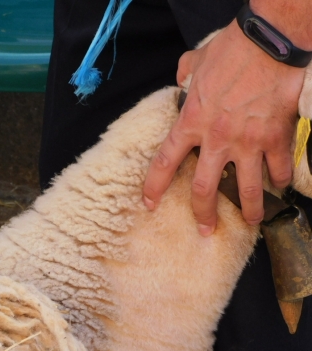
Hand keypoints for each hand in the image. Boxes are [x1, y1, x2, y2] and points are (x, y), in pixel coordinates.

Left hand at [142, 21, 304, 235]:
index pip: (165, 163)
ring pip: (247, 188)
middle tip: (205, 229)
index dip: (154, 187)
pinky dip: (281, 178)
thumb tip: (182, 75)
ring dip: (251, 209)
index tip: (149, 203)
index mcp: (190, 123)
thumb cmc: (230, 50)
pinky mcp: (276, 137)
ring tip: (252, 220)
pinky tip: (280, 184)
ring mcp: (248, 142)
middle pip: (205, 189)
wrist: (268, 43)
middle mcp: (216, 140)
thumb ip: (185, 74)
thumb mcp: (196, 62)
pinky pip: (279, 167)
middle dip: (204, 213)